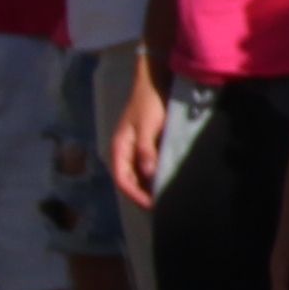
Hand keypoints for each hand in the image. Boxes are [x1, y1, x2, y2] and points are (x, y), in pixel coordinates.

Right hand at [109, 60, 167, 211]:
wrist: (155, 82)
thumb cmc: (149, 103)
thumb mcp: (147, 127)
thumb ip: (146, 151)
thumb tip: (149, 175)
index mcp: (119, 150)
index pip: (123, 181)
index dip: (136, 196)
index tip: (154, 206)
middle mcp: (124, 153)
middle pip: (129, 182)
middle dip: (143, 196)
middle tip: (164, 207)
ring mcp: (134, 151)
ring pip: (139, 177)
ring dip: (150, 188)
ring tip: (167, 198)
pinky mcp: (146, 147)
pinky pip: (148, 168)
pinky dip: (156, 178)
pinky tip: (168, 182)